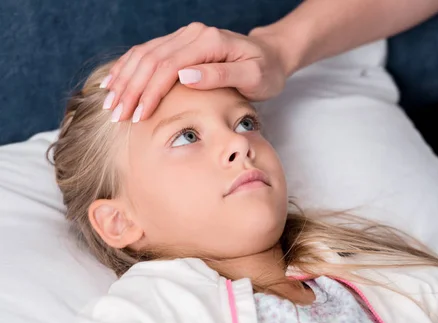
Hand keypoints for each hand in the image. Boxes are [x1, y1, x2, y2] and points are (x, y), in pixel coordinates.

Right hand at [102, 23, 292, 122]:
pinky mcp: (181, 43)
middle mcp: (193, 34)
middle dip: (130, 89)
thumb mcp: (253, 77)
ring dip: (124, 79)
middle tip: (116, 116)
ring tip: (109, 103)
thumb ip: (220, 75)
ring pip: (144, 54)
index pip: (168, 67)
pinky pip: (148, 53)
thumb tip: (185, 76)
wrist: (271, 56)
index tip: (137, 116)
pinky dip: (129, 68)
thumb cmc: (266, 72)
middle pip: (150, 60)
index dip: (149, 92)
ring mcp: (185, 36)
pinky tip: (115, 82)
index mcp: (209, 41)